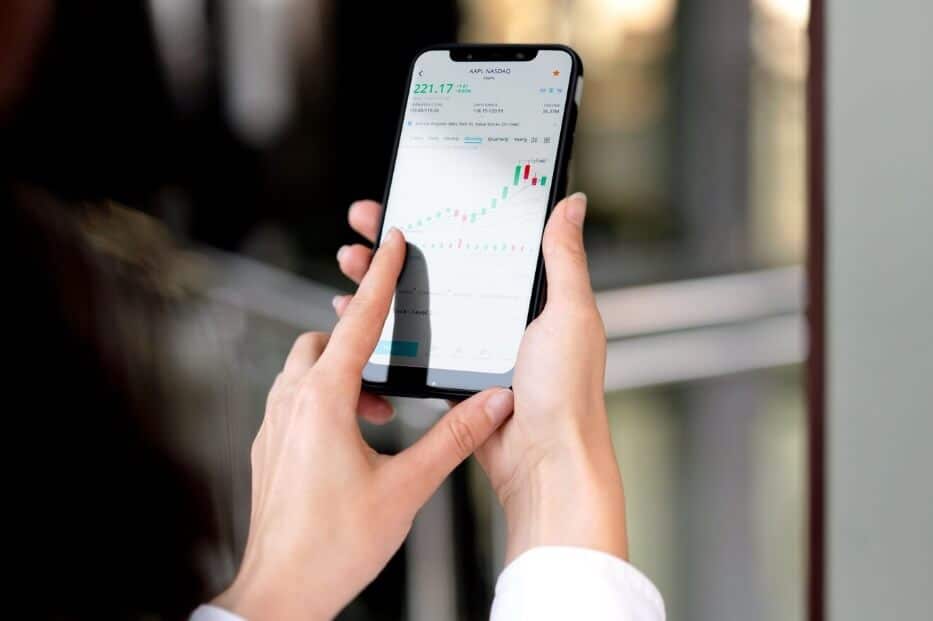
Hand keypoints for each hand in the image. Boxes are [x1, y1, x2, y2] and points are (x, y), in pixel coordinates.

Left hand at [216, 228, 514, 620]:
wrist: (282, 592)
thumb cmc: (335, 545)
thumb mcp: (408, 487)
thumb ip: (454, 437)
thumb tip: (493, 402)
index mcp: (323, 401)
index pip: (360, 322)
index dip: (381, 278)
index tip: (390, 243)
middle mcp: (291, 404)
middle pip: (325, 342)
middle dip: (361, 340)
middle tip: (396, 366)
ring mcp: (274, 425)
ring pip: (308, 371)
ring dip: (346, 376)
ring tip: (382, 411)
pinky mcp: (270, 447)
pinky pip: (298, 401)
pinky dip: (329, 401)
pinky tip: (357, 437)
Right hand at [337, 194, 626, 564]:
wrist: (545, 460)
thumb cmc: (567, 392)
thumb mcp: (569, 312)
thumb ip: (563, 256)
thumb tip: (571, 203)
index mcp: (525, 295)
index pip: (474, 238)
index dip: (439, 215)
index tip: (408, 196)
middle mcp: (495, 314)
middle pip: (434, 266)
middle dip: (395, 243)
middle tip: (364, 222)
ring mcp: (469, 345)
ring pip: (413, 302)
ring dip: (378, 279)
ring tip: (351, 260)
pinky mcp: (449, 375)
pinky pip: (408, 343)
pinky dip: (378, 325)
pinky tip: (355, 312)